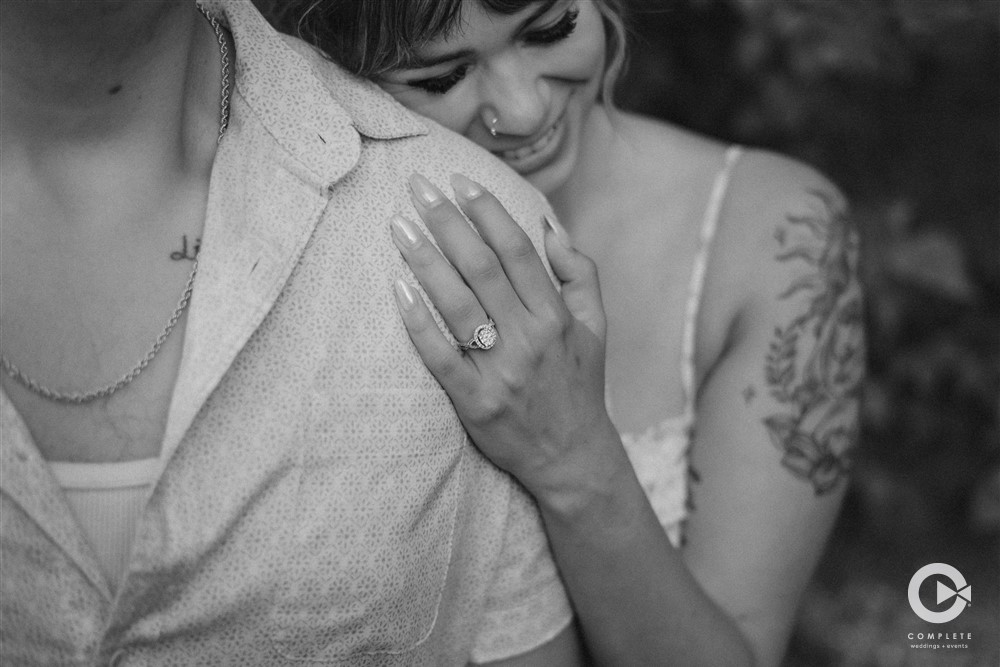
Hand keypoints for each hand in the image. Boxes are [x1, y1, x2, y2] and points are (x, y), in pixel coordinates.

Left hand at [390, 172, 619, 499]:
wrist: (571, 456)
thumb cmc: (578, 384)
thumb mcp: (596, 327)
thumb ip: (581, 274)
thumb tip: (550, 226)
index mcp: (556, 316)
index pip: (517, 251)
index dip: (487, 212)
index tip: (460, 181)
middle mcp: (530, 339)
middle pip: (482, 268)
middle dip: (448, 222)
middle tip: (418, 186)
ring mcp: (501, 371)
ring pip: (458, 304)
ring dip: (426, 260)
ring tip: (398, 225)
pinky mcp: (474, 402)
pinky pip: (441, 356)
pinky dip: (419, 322)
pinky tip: (397, 289)